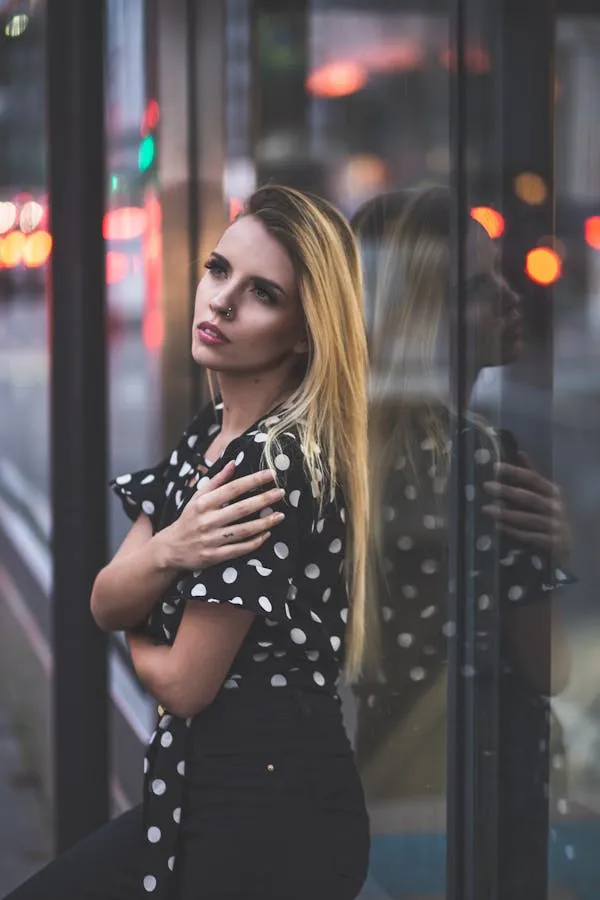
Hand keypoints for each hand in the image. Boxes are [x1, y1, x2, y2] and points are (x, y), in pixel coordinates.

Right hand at [156, 461, 285, 570]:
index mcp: (203, 503)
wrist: (170, 548)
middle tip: (281, 493)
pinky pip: (239, 549)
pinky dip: (254, 542)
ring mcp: (211, 539)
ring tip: (280, 516)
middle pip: (241, 509)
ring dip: (264, 523)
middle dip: (263, 500)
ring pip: (243, 530)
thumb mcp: (197, 497)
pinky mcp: (213, 556)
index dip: (253, 480)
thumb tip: (233, 463)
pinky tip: (267, 535)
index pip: (232, 488)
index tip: (270, 474)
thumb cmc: (189, 518)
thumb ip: (216, 481)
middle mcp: (207, 520)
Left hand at [481, 451, 570, 558]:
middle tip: (486, 486)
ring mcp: (555, 526)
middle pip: (530, 497)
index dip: (515, 471)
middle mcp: (555, 507)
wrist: (567, 544)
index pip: (533, 478)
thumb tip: (519, 452)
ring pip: (528, 518)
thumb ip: (531, 475)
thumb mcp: (544, 494)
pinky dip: (513, 532)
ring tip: (486, 509)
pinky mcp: (551, 543)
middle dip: (507, 492)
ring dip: (506, 514)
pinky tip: (497, 527)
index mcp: (553, 492)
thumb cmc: (550, 514)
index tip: (495, 466)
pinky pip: (529, 536)